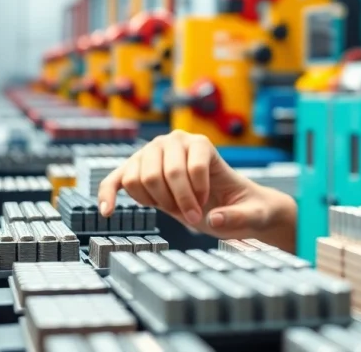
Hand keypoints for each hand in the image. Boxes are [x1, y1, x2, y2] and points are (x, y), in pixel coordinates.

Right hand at [97, 130, 296, 252]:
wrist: (231, 205)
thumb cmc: (244, 207)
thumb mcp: (253, 215)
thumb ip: (239, 217)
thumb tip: (213, 218)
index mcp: (202, 144)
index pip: (191, 166)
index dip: (197, 195)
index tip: (208, 210)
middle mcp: (174, 142)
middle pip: (159, 173)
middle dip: (175, 202)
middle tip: (192, 217)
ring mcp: (152, 154)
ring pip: (137, 178)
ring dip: (155, 202)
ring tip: (174, 209)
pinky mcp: (138, 171)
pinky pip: (116, 179)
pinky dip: (108, 193)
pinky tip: (107, 211)